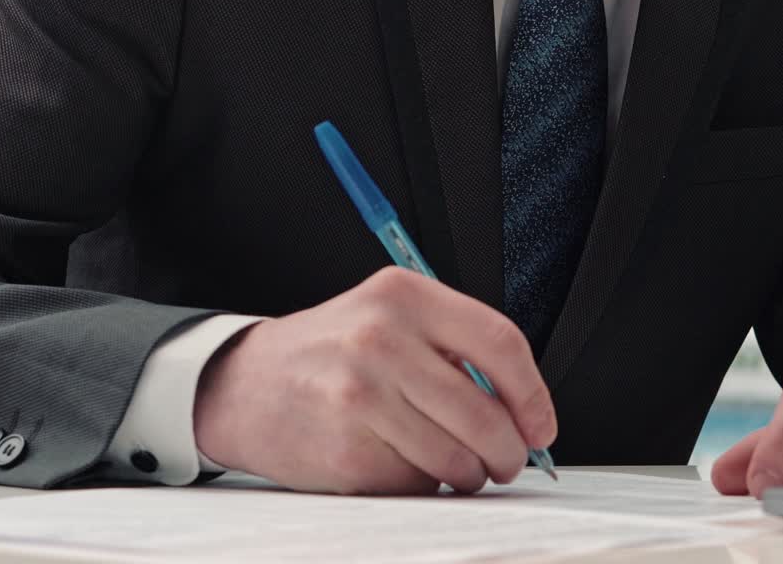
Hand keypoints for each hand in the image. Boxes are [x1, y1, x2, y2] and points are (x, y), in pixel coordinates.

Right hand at [193, 267, 555, 494]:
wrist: (241, 385)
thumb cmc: (328, 353)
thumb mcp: (387, 316)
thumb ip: (454, 347)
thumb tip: (524, 409)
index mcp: (403, 296)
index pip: (501, 343)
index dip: (533, 395)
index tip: (541, 427)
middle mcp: (381, 340)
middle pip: (485, 415)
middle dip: (508, 452)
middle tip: (506, 460)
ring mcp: (361, 398)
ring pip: (456, 460)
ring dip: (466, 474)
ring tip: (450, 463)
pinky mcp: (345, 451)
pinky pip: (415, 486)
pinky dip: (419, 485)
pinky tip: (396, 462)